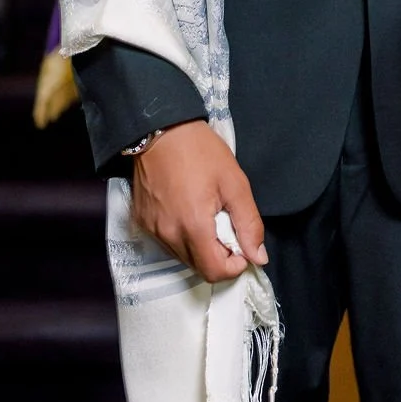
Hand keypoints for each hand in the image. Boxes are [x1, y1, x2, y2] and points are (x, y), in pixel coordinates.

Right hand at [131, 120, 267, 283]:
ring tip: (208, 215)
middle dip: (219, 255)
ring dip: (200, 247)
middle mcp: (169, 235)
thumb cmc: (200, 151)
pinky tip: (188, 211)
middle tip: (227, 226)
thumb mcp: (235, 182)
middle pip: (199, 267)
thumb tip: (258, 257)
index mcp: (193, 226)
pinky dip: (182, 236)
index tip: (242, 245)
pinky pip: (167, 243)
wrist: (161, 130)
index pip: (214, 271)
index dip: (234, 265)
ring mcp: (153, 230)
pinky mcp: (142, 222)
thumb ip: (249, 223)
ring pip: (182, 257)